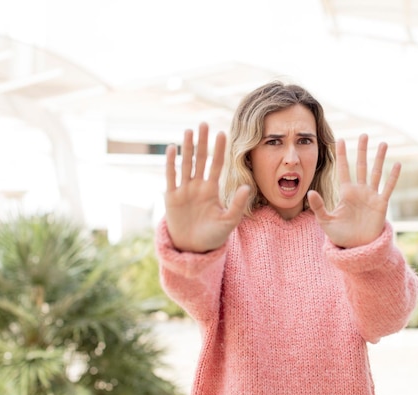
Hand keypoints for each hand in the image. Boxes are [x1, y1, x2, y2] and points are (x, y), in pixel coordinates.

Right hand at [164, 123, 249, 252]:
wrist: (193, 248)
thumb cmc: (213, 236)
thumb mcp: (228, 222)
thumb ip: (237, 205)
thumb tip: (247, 188)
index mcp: (211, 190)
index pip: (216, 165)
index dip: (219, 150)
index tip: (223, 133)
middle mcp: (197, 186)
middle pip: (200, 159)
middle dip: (203, 142)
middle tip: (204, 123)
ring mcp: (184, 190)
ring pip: (186, 164)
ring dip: (187, 148)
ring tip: (189, 131)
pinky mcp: (171, 197)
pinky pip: (171, 177)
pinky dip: (171, 163)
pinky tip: (171, 148)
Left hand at [307, 134, 400, 248]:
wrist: (357, 248)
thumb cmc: (341, 236)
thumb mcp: (326, 221)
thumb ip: (319, 206)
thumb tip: (310, 192)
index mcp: (345, 192)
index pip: (343, 169)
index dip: (342, 155)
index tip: (340, 139)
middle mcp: (359, 191)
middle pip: (361, 166)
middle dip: (362, 150)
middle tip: (364, 134)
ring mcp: (371, 196)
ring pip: (376, 173)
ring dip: (379, 158)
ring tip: (383, 143)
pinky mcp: (381, 204)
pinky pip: (387, 188)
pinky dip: (393, 176)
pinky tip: (397, 164)